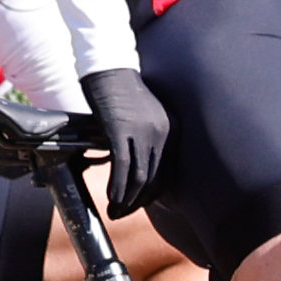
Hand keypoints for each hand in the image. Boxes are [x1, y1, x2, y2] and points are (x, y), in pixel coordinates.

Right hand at [81, 68, 169, 215]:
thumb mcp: (143, 117)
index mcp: (172, 130)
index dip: (152, 193)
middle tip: (122, 213)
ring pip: (140, 177)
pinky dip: (117, 186)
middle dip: (139, 201)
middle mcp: (163, 133)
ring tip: (115, 211)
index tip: (139, 204)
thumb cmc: (121, 91)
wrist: (107, 67)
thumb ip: (145, 138)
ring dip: (127, 198)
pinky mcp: (121, 130)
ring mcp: (144, 132)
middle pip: (155, 178)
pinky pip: (123, 166)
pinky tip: (111, 197)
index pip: (167, 171)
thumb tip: (134, 163)